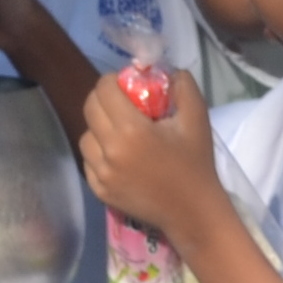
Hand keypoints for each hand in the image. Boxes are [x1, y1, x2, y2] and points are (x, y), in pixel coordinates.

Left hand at [77, 59, 225, 242]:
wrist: (192, 211)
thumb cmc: (195, 164)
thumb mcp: (197, 119)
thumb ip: (183, 87)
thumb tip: (168, 70)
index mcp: (131, 130)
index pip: (103, 90)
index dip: (111, 80)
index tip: (123, 82)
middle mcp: (109, 150)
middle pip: (89, 109)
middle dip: (102, 98)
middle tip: (119, 101)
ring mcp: (101, 173)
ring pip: (85, 136)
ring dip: (98, 127)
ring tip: (119, 130)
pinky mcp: (98, 190)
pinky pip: (88, 160)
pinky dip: (98, 152)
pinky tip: (118, 155)